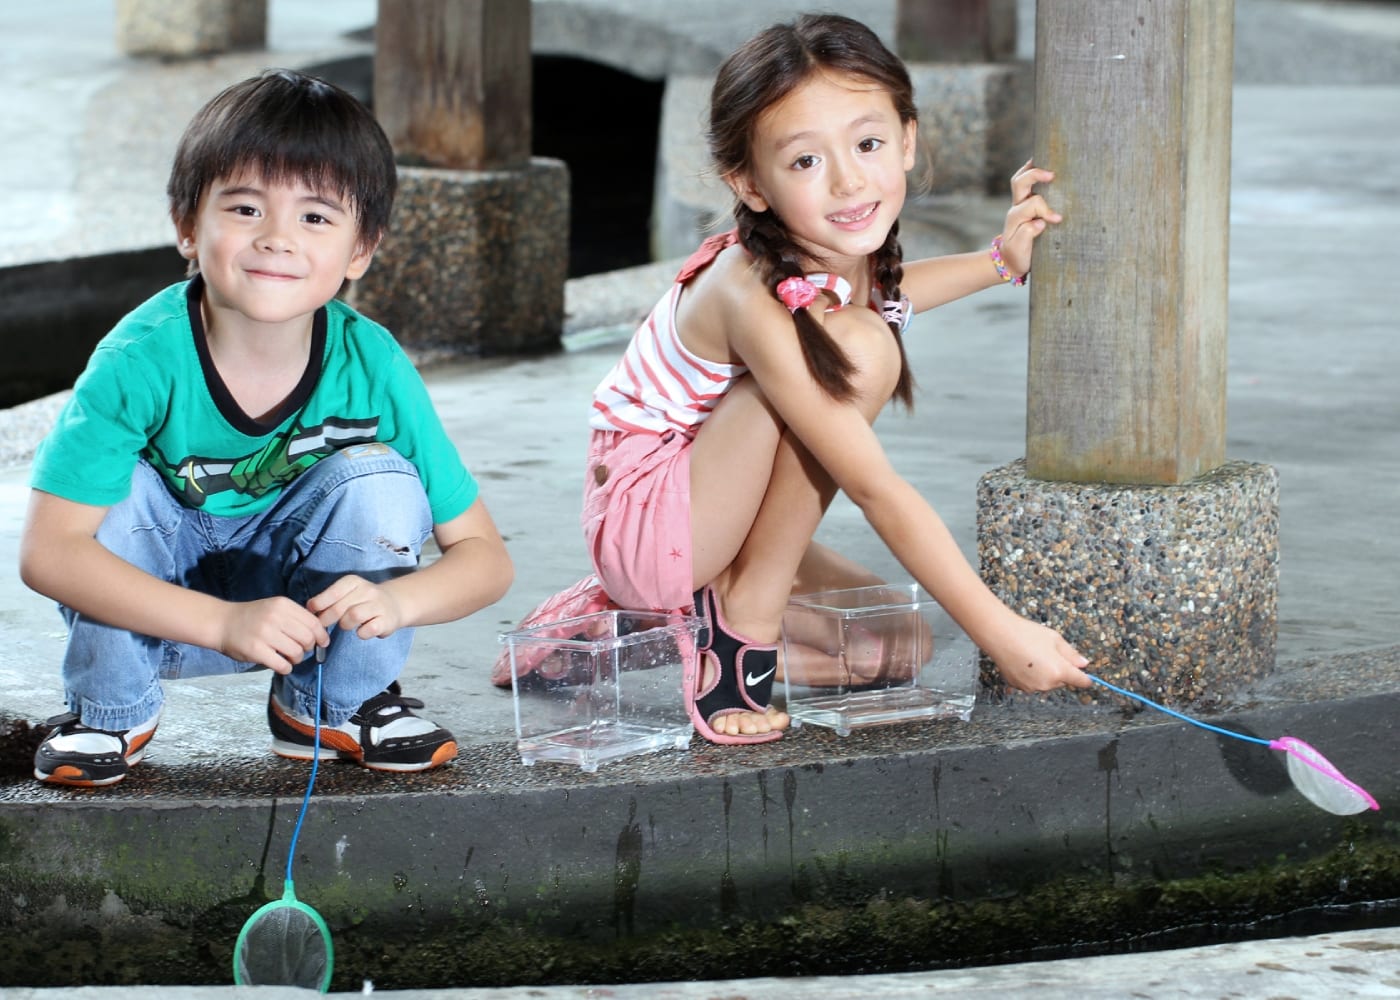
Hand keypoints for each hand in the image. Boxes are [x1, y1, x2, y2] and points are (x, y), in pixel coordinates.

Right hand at [219, 597, 328, 673]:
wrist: (221, 622)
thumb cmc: (252, 617)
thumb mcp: (274, 608)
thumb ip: (295, 617)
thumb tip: (320, 633)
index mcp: (282, 605)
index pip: (313, 622)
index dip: (321, 635)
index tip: (322, 642)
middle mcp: (275, 617)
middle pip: (307, 638)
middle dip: (308, 648)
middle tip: (300, 650)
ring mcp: (264, 634)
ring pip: (297, 653)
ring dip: (296, 659)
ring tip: (289, 658)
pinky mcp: (256, 650)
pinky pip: (282, 665)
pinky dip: (286, 668)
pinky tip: (281, 665)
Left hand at [308, 574, 405, 639]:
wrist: (394, 603)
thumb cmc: (362, 601)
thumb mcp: (346, 593)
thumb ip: (329, 599)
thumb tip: (309, 610)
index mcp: (354, 582)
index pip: (333, 592)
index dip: (319, 605)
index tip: (313, 613)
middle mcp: (367, 590)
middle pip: (339, 607)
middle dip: (327, 619)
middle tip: (322, 626)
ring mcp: (378, 605)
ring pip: (353, 616)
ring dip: (345, 625)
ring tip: (346, 625)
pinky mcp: (386, 621)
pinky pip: (367, 630)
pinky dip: (361, 633)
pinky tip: (361, 631)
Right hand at [984, 614, 1089, 692]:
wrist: (999, 635)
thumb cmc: (1027, 634)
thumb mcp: (1055, 639)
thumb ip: (1071, 654)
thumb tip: (1084, 664)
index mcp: (1059, 671)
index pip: (1080, 681)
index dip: (1085, 678)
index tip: (1088, 678)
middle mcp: (1047, 683)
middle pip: (1062, 681)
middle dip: (1060, 671)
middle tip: (1049, 653)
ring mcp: (1031, 687)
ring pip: (1047, 683)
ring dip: (1046, 674)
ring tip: (1034, 656)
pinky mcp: (1019, 686)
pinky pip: (1032, 683)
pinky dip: (1032, 676)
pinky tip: (1024, 661)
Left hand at [998, 160, 1061, 277]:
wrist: (1009, 261)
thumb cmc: (1017, 256)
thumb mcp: (1021, 249)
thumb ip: (1028, 234)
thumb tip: (1039, 222)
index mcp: (1016, 217)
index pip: (1034, 204)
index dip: (1046, 209)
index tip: (1058, 219)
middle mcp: (1017, 207)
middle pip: (1020, 183)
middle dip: (1035, 175)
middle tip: (1052, 175)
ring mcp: (1020, 204)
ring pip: (1021, 179)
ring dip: (1032, 168)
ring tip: (1047, 161)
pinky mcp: (1026, 205)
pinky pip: (1027, 183)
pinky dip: (1033, 172)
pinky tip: (1044, 166)